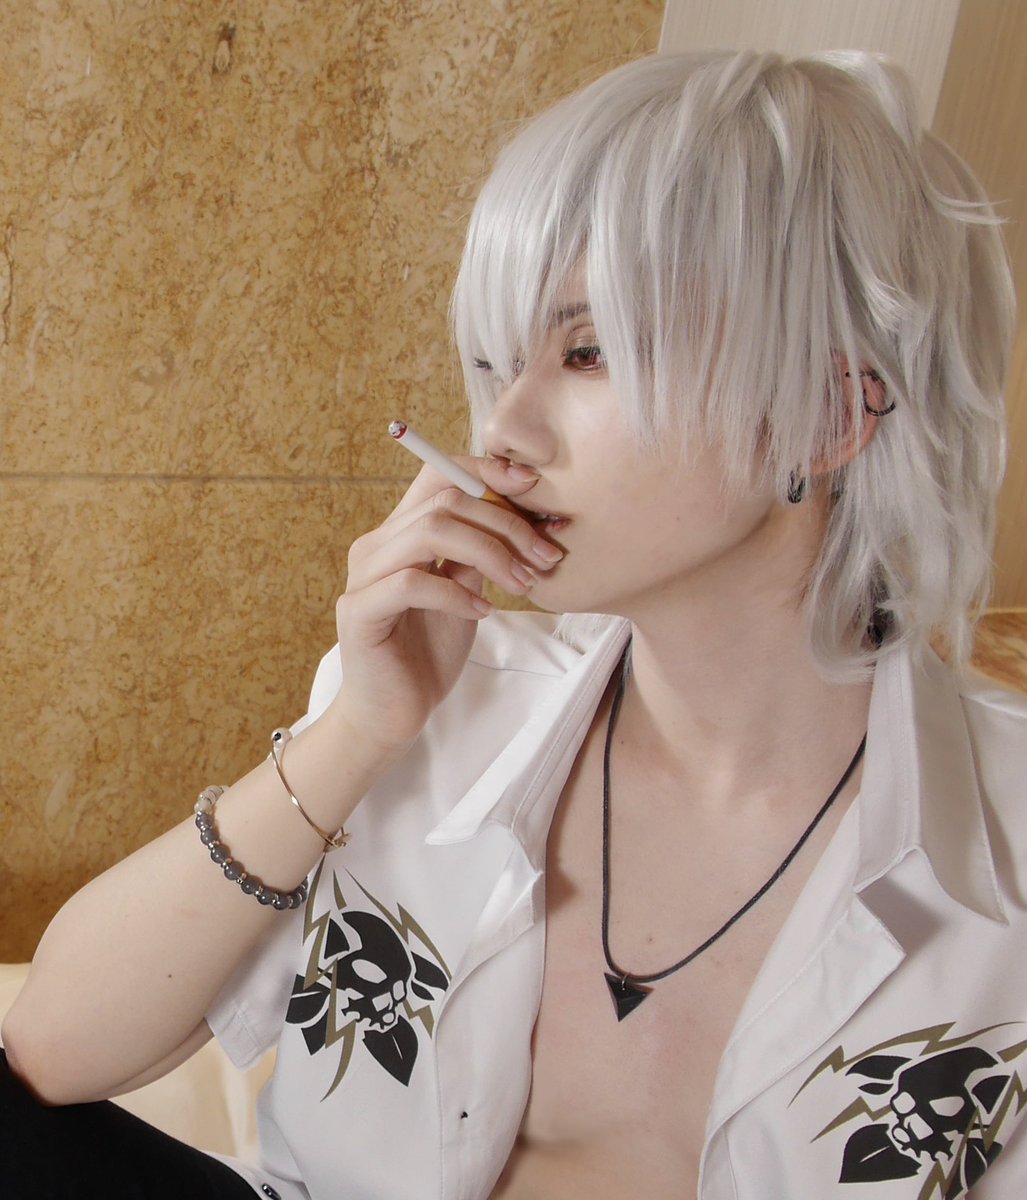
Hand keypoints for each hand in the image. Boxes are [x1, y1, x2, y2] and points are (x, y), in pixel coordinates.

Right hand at [331, 456, 562, 754]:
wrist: (394, 714)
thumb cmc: (428, 653)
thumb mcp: (465, 593)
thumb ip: (477, 555)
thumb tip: (519, 517)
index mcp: (400, 533)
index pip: (438, 475)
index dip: (484, 471)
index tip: (532, 486)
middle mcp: (376, 545)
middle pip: (444, 502)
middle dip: (505, 524)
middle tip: (545, 556)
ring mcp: (364, 576)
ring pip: (429, 531)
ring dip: (488, 553)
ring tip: (520, 585)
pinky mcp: (359, 612)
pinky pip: (411, 583)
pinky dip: (455, 593)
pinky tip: (482, 612)